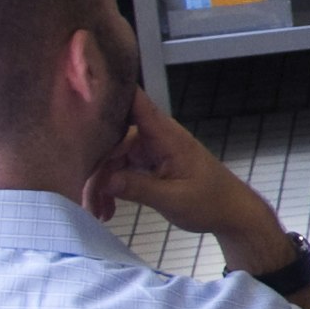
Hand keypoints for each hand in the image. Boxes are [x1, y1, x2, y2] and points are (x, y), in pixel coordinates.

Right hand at [87, 92, 293, 271]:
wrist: (231, 212)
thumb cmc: (210, 202)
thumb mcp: (174, 199)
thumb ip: (139, 188)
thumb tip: (105, 180)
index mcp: (167, 136)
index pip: (136, 104)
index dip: (110, 96)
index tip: (79, 99)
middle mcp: (156, 138)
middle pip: (113, 142)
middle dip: (96, 170)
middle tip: (86, 201)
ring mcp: (152, 150)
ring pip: (113, 159)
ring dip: (101, 185)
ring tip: (97, 212)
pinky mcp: (149, 164)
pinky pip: (121, 170)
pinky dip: (111, 189)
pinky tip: (107, 210)